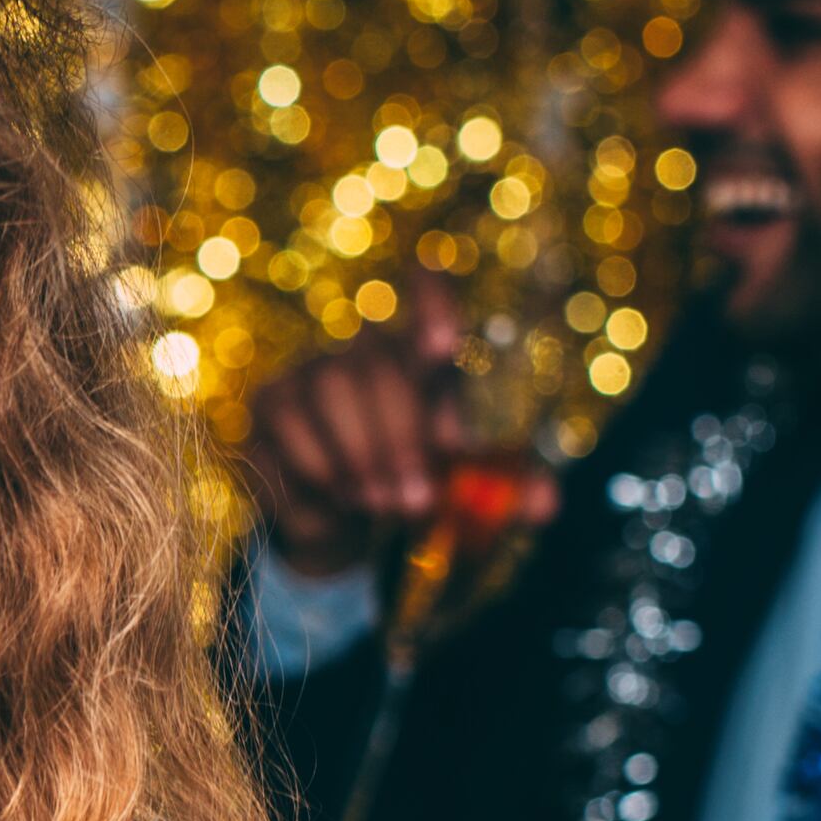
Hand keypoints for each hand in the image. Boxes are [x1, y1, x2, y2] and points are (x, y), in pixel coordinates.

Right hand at [240, 294, 544, 580]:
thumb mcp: (457, 493)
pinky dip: (319, 466)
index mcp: (422, 362)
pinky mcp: (273, 400)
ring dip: (359, 453)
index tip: (444, 336)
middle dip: (399, 436)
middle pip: (378, 362)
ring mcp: (314, 370)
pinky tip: (337, 496)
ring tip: (378, 504)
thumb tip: (547, 502)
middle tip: (414, 500)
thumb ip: (502, 494)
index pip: (427, 305)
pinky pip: (291, 422)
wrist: (338, 519)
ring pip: (332, 386)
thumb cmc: (407, 486)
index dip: (432, 301)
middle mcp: (367, 353)